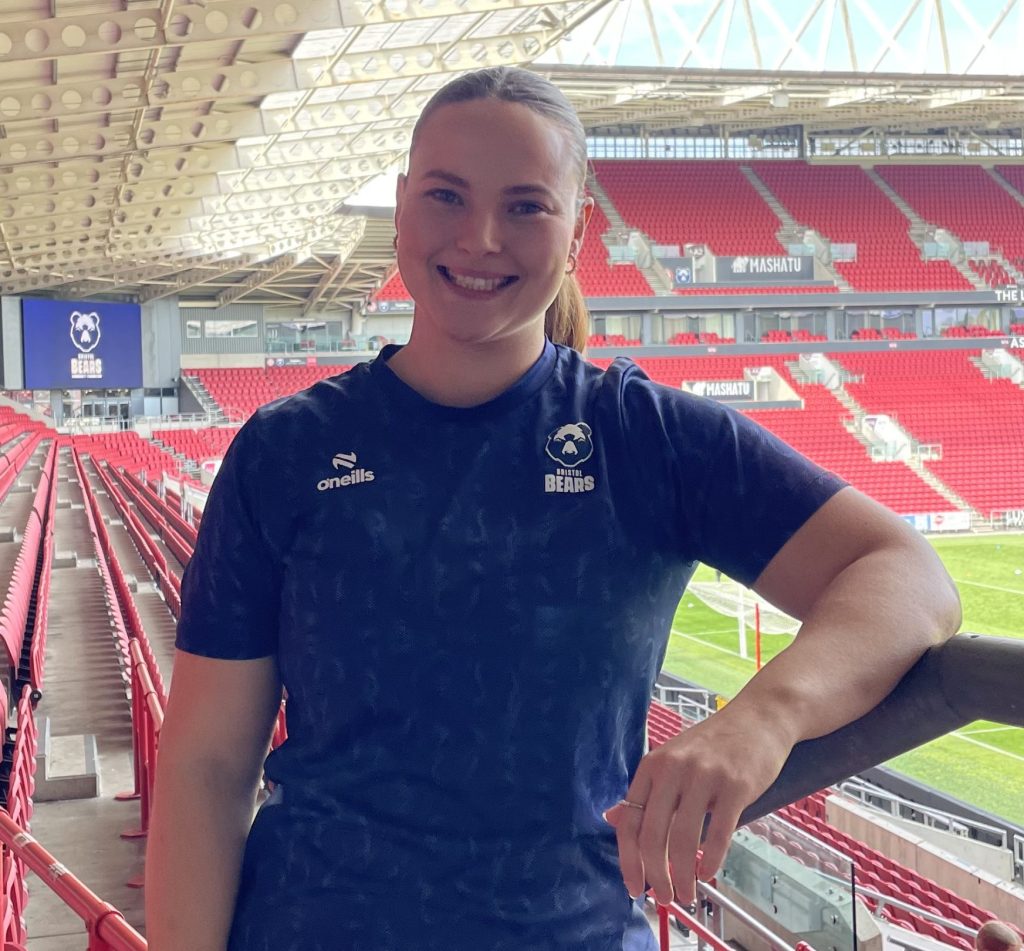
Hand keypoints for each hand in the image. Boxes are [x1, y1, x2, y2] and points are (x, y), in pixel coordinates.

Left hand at [603, 711, 792, 905]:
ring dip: (682, 875)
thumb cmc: (714, 744)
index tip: (633, 887)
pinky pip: (719, 832)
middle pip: (653, 834)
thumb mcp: (672, 759)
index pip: (630, 819)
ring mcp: (704, 775)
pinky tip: (707, 873)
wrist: (759, 717)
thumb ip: (646, 791)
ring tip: (687, 894)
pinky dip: (711, 860)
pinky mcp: (735, 785)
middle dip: (655, 875)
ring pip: (683, 839)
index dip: (628, 859)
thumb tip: (613, 818)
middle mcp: (674, 768)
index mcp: (653, 765)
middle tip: (663, 898)